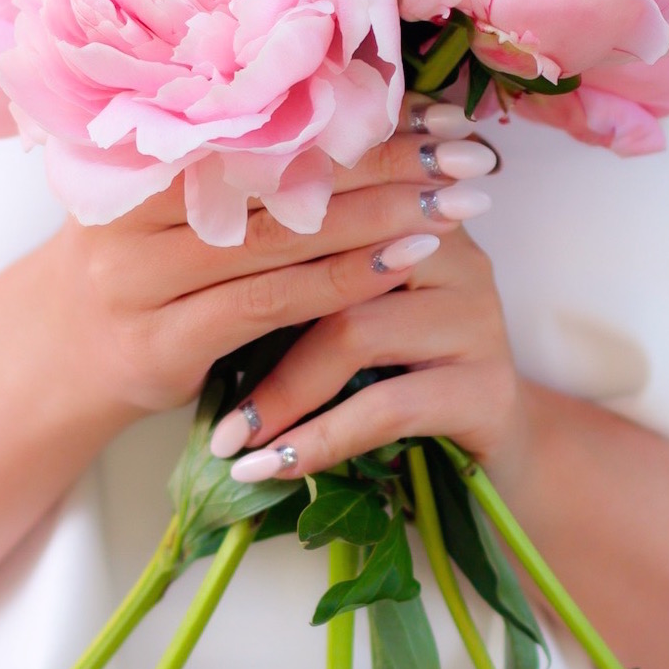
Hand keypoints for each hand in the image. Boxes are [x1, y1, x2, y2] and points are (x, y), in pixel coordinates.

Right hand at [43, 99, 498, 423]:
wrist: (53, 358)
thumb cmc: (136, 266)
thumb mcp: (165, 199)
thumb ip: (232, 165)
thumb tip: (353, 108)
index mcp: (136, 155)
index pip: (260, 119)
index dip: (349, 108)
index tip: (432, 105)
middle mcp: (132, 208)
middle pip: (275, 171)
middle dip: (383, 158)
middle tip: (464, 148)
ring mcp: (141, 279)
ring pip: (278, 237)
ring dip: (378, 218)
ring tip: (456, 202)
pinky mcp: (162, 344)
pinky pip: (266, 304)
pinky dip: (341, 282)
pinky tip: (404, 265)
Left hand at [207, 102, 518, 477]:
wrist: (499, 457)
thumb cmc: (396, 377)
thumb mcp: (341, 314)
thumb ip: (293, 273)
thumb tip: (181, 257)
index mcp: (408, 206)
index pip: (319, 198)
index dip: (243, 237)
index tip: (170, 282)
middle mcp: (450, 248)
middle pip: (331, 254)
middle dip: (247, 319)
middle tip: (177, 372)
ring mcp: (476, 316)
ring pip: (354, 331)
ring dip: (279, 394)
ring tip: (227, 440)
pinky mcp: (487, 388)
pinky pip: (386, 407)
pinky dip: (319, 440)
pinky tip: (270, 469)